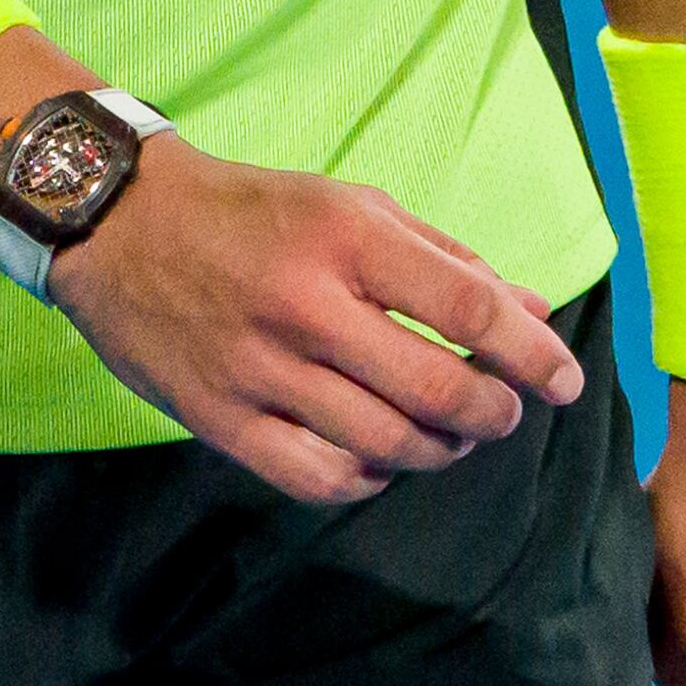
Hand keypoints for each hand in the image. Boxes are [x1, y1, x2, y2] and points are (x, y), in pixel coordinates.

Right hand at [40, 139, 589, 504]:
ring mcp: (259, 369)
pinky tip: (380, 461)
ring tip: (450, 437)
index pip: (468, 310)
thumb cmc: (254, 210)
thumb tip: (529, 312)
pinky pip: (317, 476)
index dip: (532, 355)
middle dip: (493, 414)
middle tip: (505, 413)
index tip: (565, 381)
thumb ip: (446, 259)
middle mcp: (306, 305)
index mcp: (348, 237)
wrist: (120, 224)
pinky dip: (367, 479)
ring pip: (384, 442)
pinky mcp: (219, 418)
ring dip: (438, 450)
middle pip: (435, 390)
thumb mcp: (354, 206)